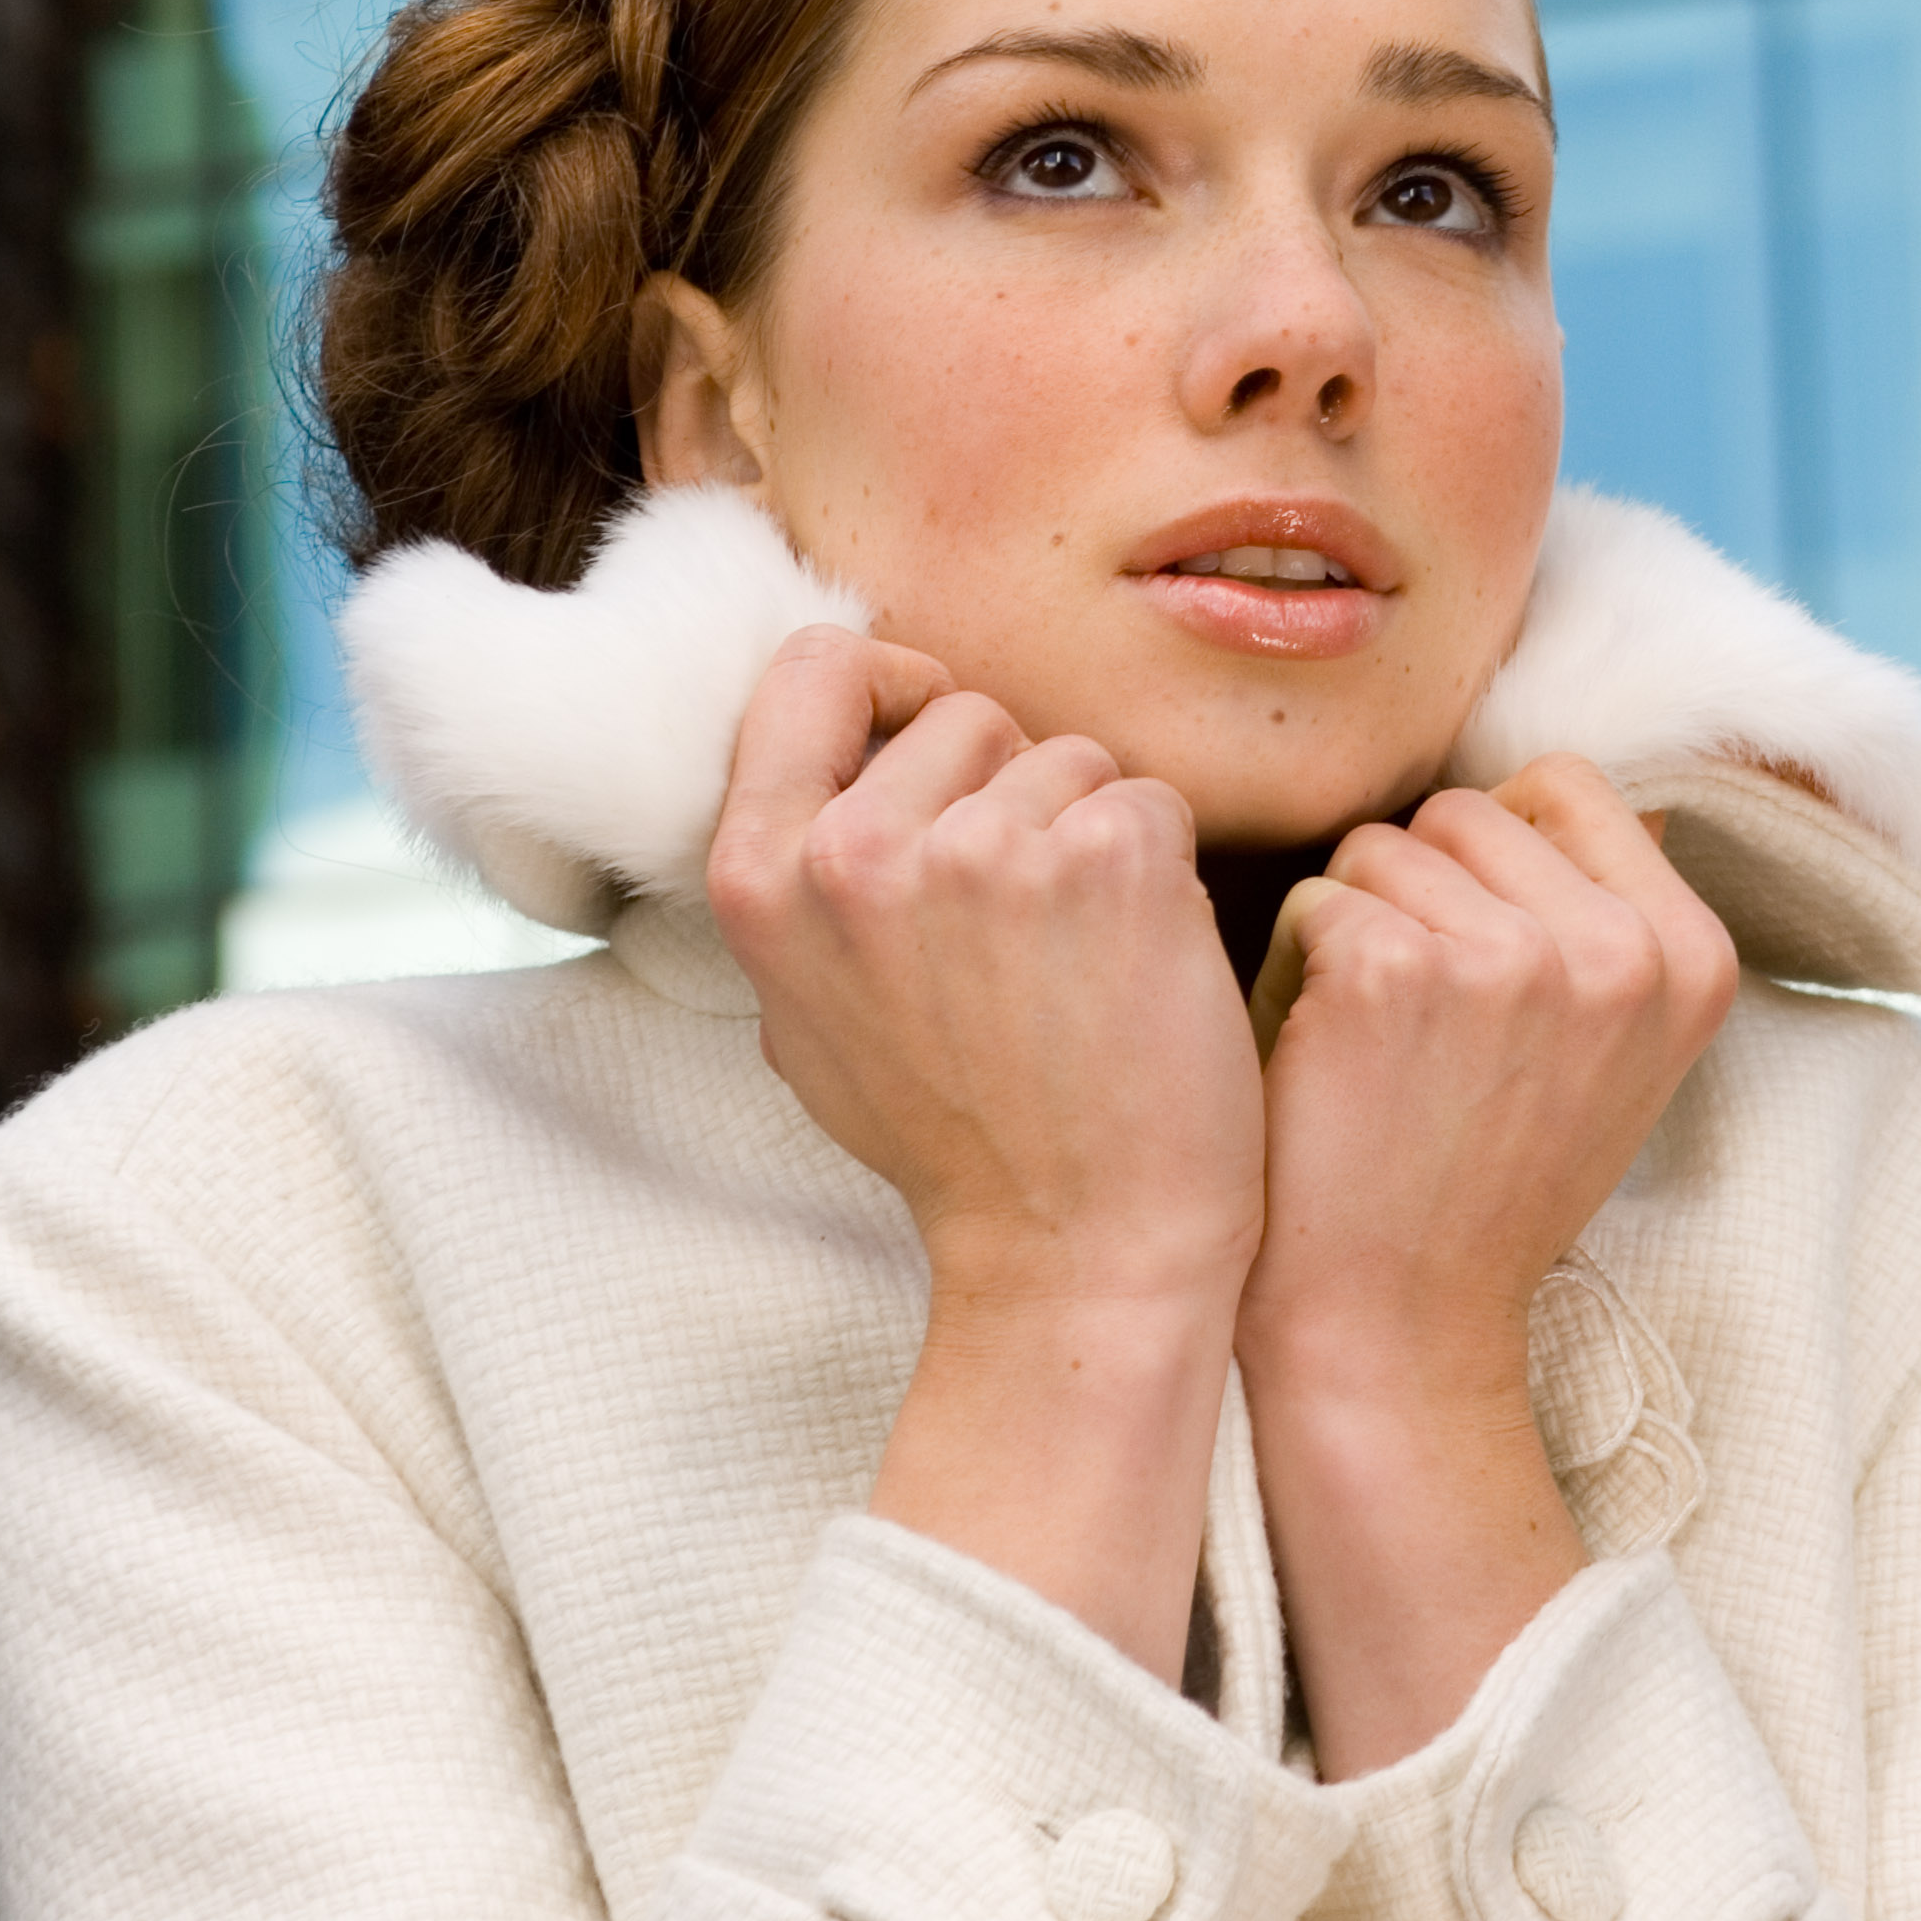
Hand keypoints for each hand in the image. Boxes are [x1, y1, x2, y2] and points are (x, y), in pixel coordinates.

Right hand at [703, 629, 1266, 1673]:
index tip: (928, 723)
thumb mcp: (805, 1015)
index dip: (883, 680)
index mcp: (762, 876)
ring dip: (1089, 833)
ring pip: (1067, 755)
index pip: (810, 670)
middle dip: (1008, 786)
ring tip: (1074, 965)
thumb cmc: (955, 1140)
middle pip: (962, 712)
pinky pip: (1147, 798)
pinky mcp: (1105, 856)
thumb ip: (802, 875)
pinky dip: (1159, 868)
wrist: (1080, 1251)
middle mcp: (857, 851)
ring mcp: (983, 849)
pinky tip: (1136, 967)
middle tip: (1020, 926)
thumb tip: (836, 743)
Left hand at [1235, 756, 1735, 1772]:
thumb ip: (1605, 918)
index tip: (1479, 963)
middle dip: (1418, 890)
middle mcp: (1622, 949)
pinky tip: (1327, 1064)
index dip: (1494, 857)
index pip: (1566, 788)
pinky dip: (1296, 970)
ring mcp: (1514, 958)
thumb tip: (1564, 782)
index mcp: (1692, 956)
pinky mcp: (1396, 971)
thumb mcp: (1605, 1051)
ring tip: (1379, 1050)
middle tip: (1421, 1028)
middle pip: (1465, 811)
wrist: (1396, 1328)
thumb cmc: (1480, 1178)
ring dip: (1355, 925)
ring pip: (1381, 845)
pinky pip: (1316, 899)